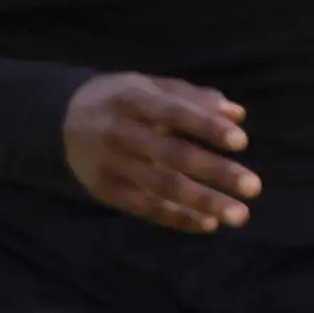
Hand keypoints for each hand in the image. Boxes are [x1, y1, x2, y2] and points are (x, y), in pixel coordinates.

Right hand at [64, 72, 259, 231]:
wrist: (59, 120)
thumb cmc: (122, 100)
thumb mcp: (150, 87)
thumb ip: (194, 98)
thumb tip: (238, 114)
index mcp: (131, 98)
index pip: (173, 112)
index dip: (206, 126)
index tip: (242, 142)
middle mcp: (118, 131)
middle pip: (171, 154)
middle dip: (215, 172)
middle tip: (254, 187)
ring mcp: (109, 163)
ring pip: (161, 187)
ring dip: (204, 203)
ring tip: (239, 216)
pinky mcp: (105, 189)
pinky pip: (145, 208)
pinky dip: (178, 218)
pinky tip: (209, 224)